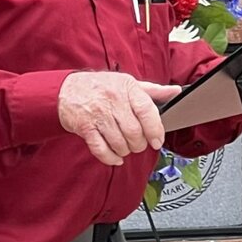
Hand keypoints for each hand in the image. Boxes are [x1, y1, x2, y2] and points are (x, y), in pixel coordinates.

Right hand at [58, 72, 180, 166]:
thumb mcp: (127, 83)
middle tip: (139, 144)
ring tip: (126, 147)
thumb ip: (152, 90)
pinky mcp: (85, 128)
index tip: (158, 141)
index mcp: (127, 88)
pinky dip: (111, 158)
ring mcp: (98, 115)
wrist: (66, 90)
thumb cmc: (101, 87)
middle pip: (134, 132)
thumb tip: (176, 91)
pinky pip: (101, 149)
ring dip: (126, 151)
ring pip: (119, 143)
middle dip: (139, 144)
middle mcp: (113, 101)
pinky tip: (115, 157)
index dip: (155, 130)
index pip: (147, 111)